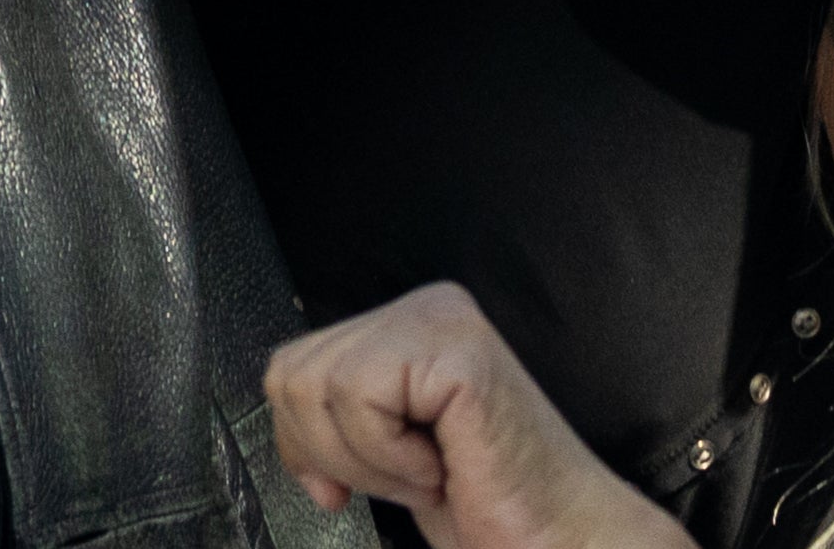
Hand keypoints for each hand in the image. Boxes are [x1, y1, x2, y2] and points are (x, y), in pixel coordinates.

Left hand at [263, 285, 680, 548]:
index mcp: (406, 325)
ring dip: (370, 461)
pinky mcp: (458, 350)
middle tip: (408, 475)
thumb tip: (274, 395)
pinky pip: (363, 398)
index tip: (345, 484)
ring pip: (319, 387)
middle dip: (337, 455)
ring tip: (428, 470)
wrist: (559, 541)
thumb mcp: (382, 446)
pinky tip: (442, 464)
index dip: (303, 443)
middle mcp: (424, 307)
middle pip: (291, 375)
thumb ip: (334, 407)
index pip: (290, 366)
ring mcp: (441, 319)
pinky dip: (392, 457)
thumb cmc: (484, 503)